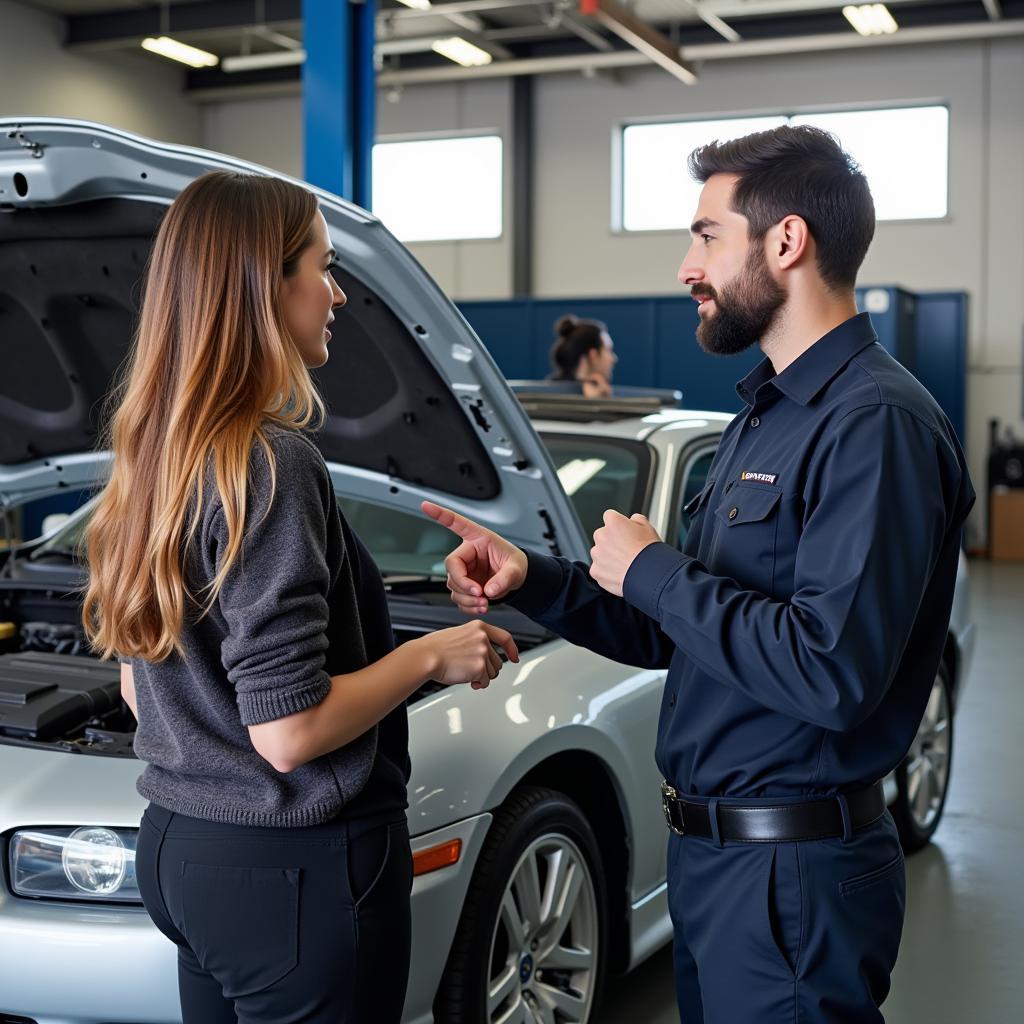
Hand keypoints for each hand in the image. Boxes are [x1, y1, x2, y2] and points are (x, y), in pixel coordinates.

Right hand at [414, 620, 518, 689]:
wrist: (426, 656)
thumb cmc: (436, 648)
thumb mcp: (459, 635)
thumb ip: (475, 641)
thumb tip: (486, 656)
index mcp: (479, 627)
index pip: (504, 637)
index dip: (512, 649)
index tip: (515, 657)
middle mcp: (483, 638)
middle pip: (498, 661)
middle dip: (488, 670)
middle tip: (474, 672)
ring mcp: (482, 652)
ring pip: (492, 673)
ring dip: (481, 677)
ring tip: (465, 673)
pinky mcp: (479, 667)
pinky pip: (484, 682)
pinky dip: (476, 684)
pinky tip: (465, 679)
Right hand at [421, 501, 527, 615]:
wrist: (517, 580)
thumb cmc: (515, 565)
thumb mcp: (516, 569)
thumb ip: (504, 579)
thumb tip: (490, 590)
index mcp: (478, 539)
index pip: (457, 523)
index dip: (440, 515)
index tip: (426, 505)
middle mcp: (467, 554)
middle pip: (452, 567)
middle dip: (464, 584)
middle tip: (481, 595)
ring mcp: (464, 571)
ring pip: (453, 586)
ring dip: (467, 598)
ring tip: (485, 603)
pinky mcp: (464, 586)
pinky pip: (458, 598)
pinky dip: (467, 605)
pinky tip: (480, 607)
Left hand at [589, 511, 661, 596]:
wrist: (649, 574)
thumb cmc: (649, 552)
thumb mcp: (648, 527)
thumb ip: (636, 519)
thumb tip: (633, 520)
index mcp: (613, 522)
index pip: (610, 517)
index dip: (618, 525)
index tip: (623, 532)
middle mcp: (601, 536)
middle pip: (602, 535)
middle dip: (611, 541)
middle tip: (625, 550)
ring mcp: (597, 554)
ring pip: (599, 553)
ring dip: (607, 556)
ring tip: (624, 563)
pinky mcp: (596, 571)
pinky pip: (598, 570)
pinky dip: (606, 572)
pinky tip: (620, 573)